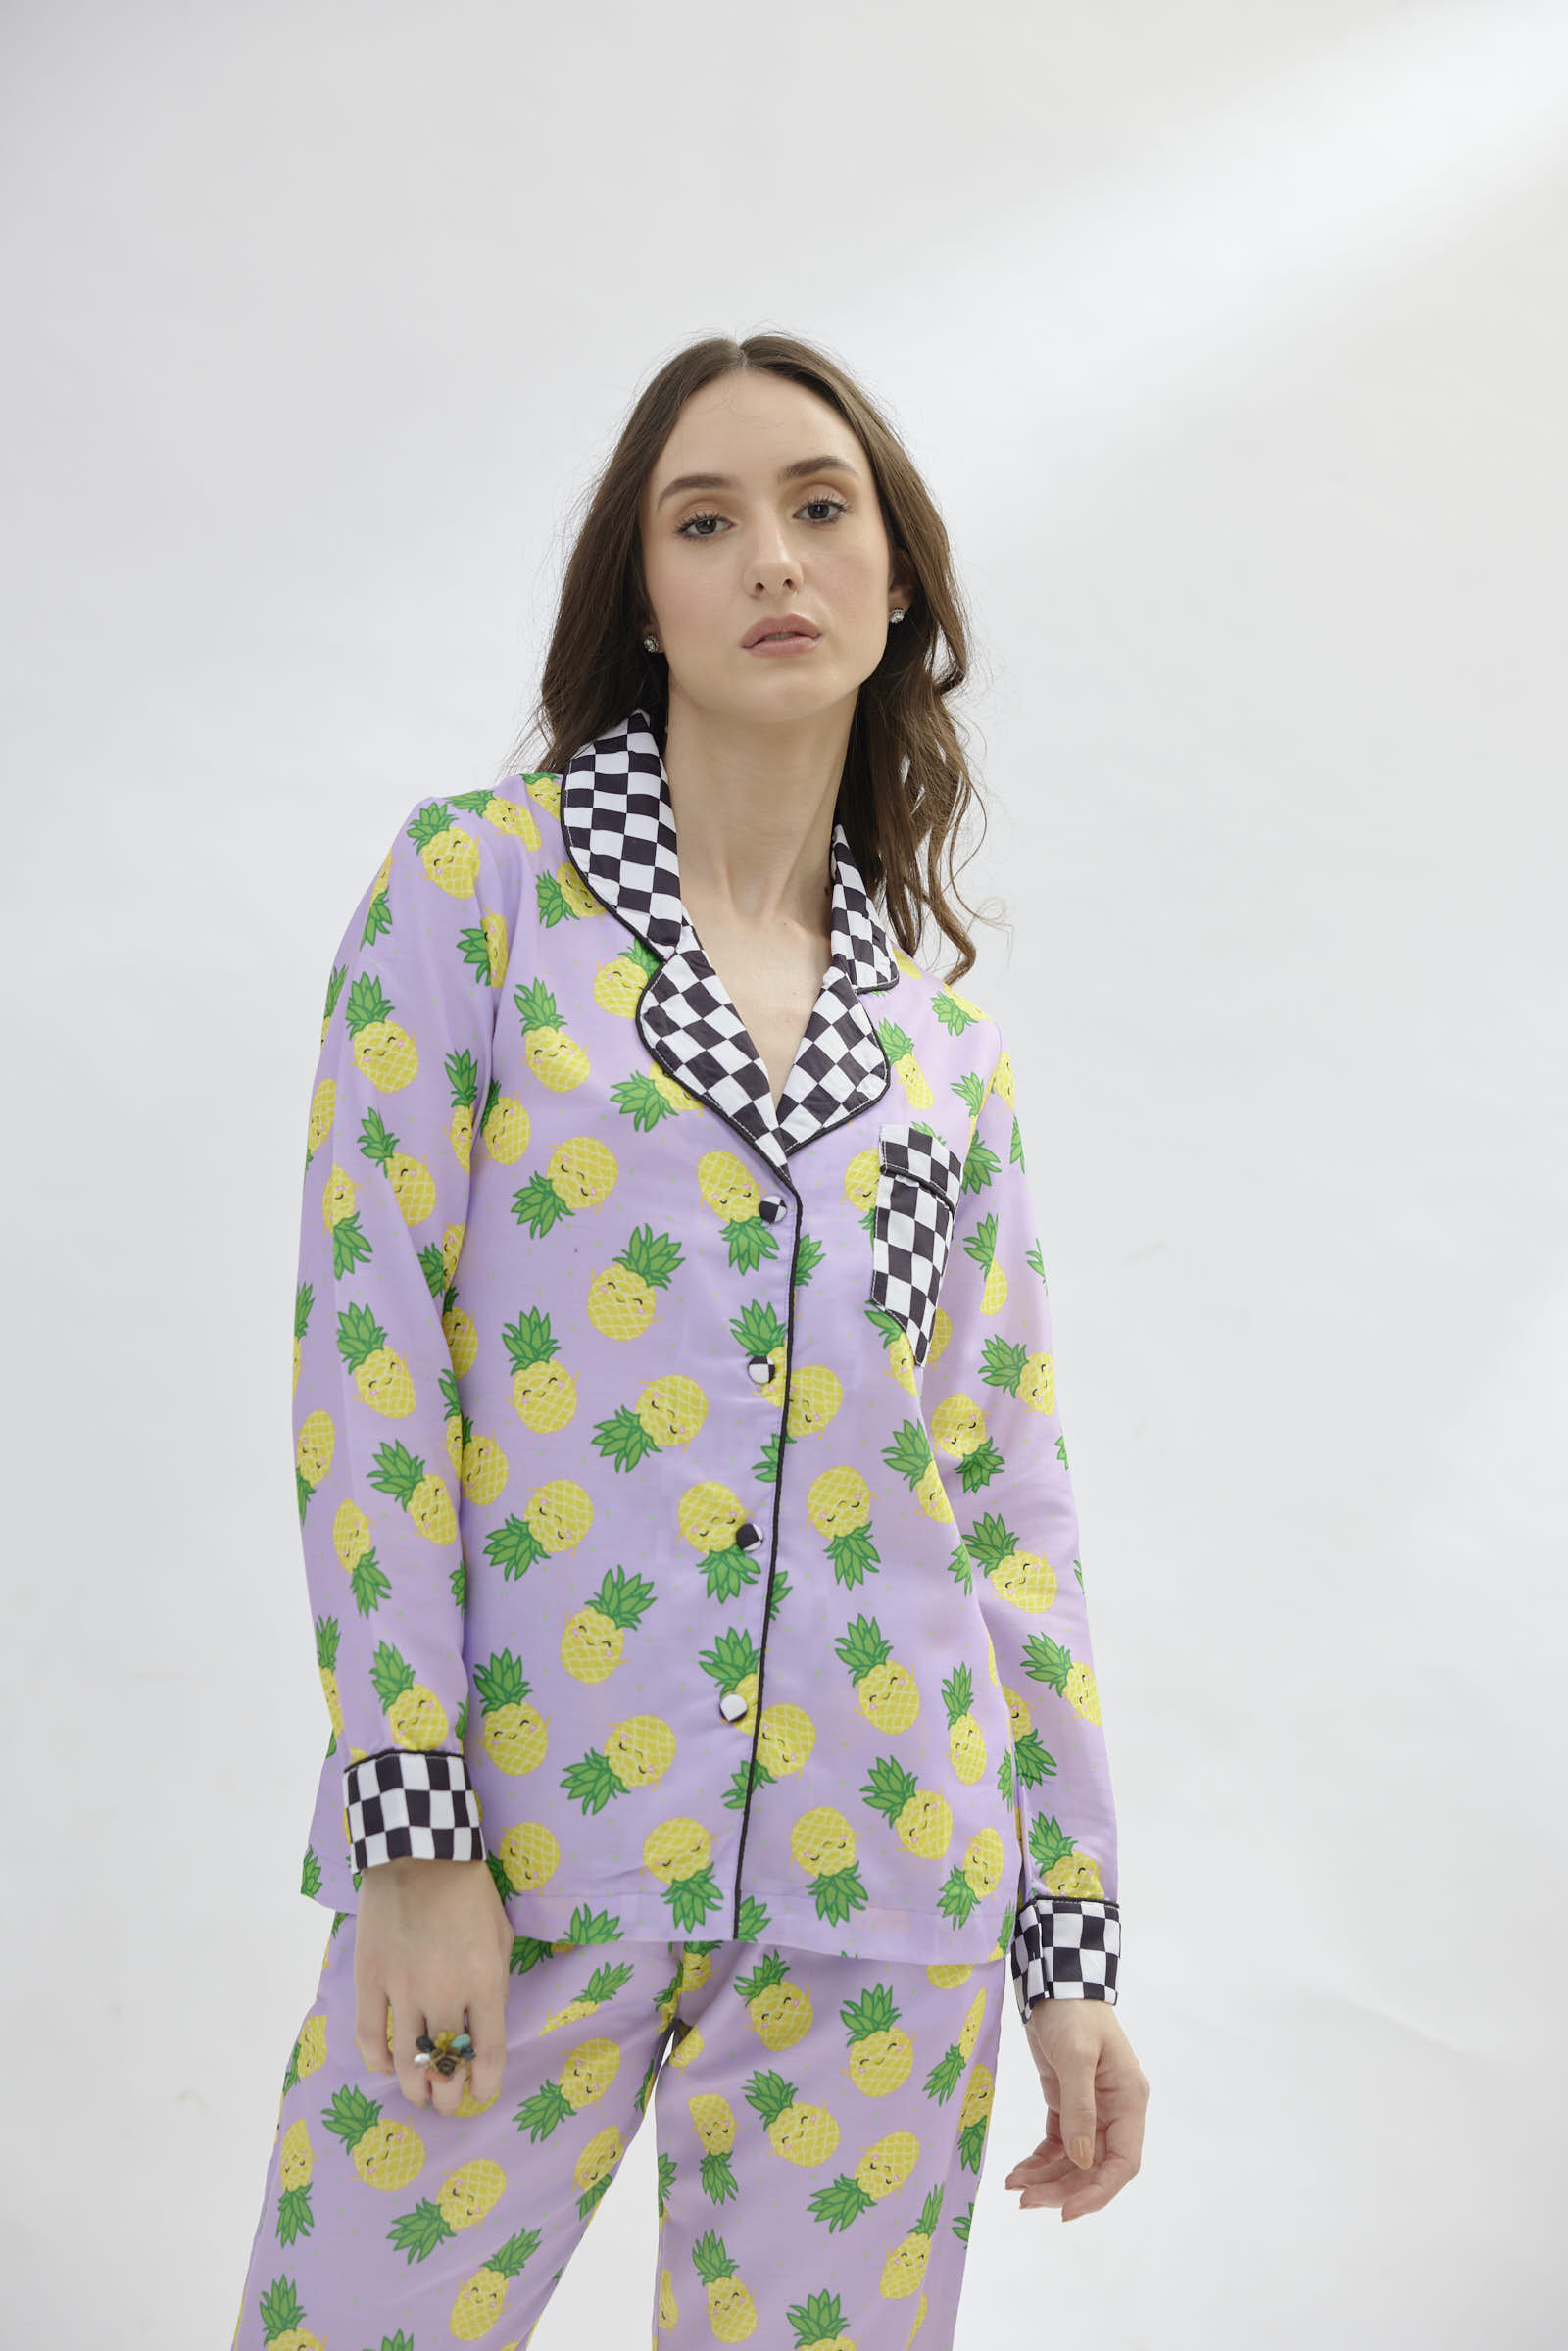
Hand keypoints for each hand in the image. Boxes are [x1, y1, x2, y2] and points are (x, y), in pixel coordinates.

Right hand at [352, 1855, 513, 2112]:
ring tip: (418, 2093)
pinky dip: (377, 2060)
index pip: (488, 2054)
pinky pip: (370, 2036)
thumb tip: (482, 2025)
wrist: (420, 1853)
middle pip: (445, 2065)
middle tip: (445, 2101)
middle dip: (447, 2094)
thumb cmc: (468, 1891)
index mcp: (485, 1981)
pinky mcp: (370, 1979)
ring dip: (414, 2087)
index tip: (481, 2094)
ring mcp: (403, 1988)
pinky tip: (387, 2065)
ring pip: (406, 2061)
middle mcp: (445, 1992)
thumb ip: (494, 1983)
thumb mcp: (500, 1935)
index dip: (485, 2085)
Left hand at [1005, 1998, 1147, 2221]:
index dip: (1098, 2191)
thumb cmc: (1073, 2013)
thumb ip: (1079, 2108)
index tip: (1067, 2211)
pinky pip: (1056, 2145)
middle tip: (1026, 2201)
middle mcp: (1113, 2111)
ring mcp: (1089, 2109)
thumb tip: (1082, 2160)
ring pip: (1073, 2161)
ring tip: (1015, 2189)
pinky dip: (1038, 2162)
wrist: (1053, 1983)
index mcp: (1128, 2101)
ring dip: (1047, 2179)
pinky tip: (1018, 2172)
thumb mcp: (1077, 2056)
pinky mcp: (1065, 2104)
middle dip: (1063, 2188)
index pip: (1123, 2162)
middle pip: (1094, 2168)